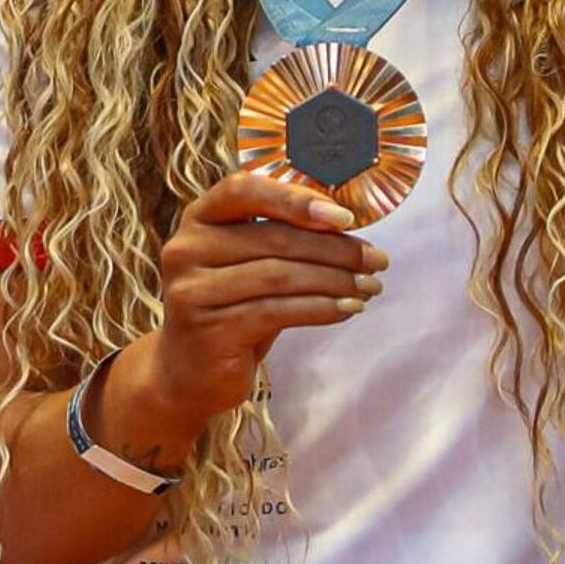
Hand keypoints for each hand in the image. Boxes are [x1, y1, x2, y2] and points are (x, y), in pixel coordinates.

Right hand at [102, 172, 382, 450]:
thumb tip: (345, 223)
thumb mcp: (248, 264)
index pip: (242, 190)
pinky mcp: (209, 328)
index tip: (344, 216)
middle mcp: (187, 249)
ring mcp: (193, 290)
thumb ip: (280, 236)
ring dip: (335, 280)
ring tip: (370, 287)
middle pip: (273, 237)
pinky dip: (321, 309)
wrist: (189, 374)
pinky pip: (278, 311)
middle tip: (377, 261)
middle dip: (335, 249)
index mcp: (198, 219)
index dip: (294, 198)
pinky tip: (348, 309)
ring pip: (280, 275)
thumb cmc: (231, 309)